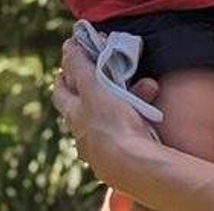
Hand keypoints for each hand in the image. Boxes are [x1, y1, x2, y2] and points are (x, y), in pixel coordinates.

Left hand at [54, 37, 166, 190]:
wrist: (137, 169)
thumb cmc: (112, 126)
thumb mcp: (94, 87)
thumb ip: (80, 66)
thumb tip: (68, 45)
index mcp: (73, 118)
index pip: (61, 92)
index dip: (65, 75)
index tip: (72, 61)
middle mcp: (84, 138)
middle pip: (89, 106)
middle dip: (103, 87)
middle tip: (113, 74)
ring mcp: (104, 153)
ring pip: (114, 120)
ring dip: (130, 102)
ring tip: (148, 88)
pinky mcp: (125, 163)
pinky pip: (131, 136)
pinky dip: (141, 124)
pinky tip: (151, 119)